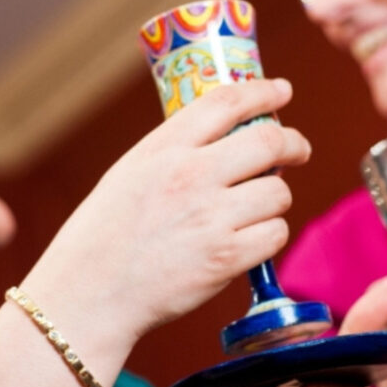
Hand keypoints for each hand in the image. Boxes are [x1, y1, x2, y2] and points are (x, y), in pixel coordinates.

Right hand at [31, 79, 311, 339]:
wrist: (88, 294)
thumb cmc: (105, 236)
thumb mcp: (130, 173)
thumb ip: (175, 151)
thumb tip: (228, 137)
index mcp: (163, 149)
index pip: (226, 102)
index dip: (262, 92)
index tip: (282, 91)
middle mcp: (190, 176)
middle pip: (268, 142)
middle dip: (294, 144)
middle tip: (298, 151)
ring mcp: (210, 217)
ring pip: (278, 193)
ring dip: (274, 200)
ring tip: (252, 211)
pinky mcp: (225, 258)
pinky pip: (275, 235)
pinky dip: (268, 237)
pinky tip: (247, 242)